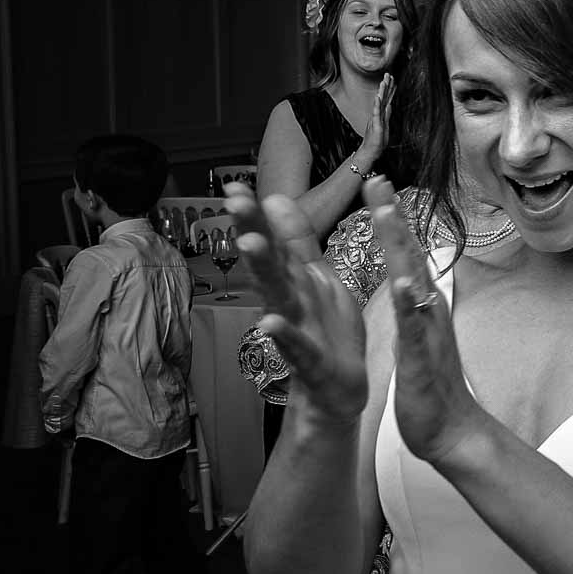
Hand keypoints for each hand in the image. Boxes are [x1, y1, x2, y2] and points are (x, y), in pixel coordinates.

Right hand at [226, 182, 367, 425]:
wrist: (338, 388)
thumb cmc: (325, 330)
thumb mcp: (316, 278)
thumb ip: (297, 241)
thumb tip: (275, 198)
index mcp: (296, 280)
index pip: (273, 241)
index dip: (256, 214)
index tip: (234, 186)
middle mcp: (290, 301)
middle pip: (269, 263)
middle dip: (253, 231)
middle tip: (234, 203)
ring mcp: (297, 330)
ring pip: (278, 296)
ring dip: (263, 271)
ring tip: (248, 245)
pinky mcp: (311, 360)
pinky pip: (297, 346)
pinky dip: (284, 334)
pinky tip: (269, 322)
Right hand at [360, 73, 394, 161]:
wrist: (371, 151)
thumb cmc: (377, 140)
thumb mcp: (385, 125)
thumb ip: (386, 115)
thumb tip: (390, 106)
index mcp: (382, 114)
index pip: (387, 98)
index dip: (389, 89)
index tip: (392, 79)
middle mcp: (379, 114)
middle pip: (383, 97)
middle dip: (386, 85)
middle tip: (388, 74)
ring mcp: (377, 118)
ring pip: (379, 103)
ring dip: (381, 92)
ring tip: (383, 82)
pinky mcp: (375, 124)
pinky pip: (376, 113)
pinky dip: (377, 105)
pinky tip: (377, 97)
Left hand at [367, 176, 486, 465]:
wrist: (452, 430)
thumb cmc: (431, 383)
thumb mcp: (417, 333)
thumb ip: (413, 301)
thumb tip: (411, 272)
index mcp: (420, 302)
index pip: (403, 251)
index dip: (389, 216)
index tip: (375, 180)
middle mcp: (428, 308)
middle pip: (410, 253)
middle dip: (392, 215)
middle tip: (377, 178)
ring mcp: (427, 330)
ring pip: (412, 280)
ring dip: (399, 246)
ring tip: (384, 214)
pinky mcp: (422, 358)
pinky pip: (415, 326)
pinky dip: (408, 304)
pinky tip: (403, 284)